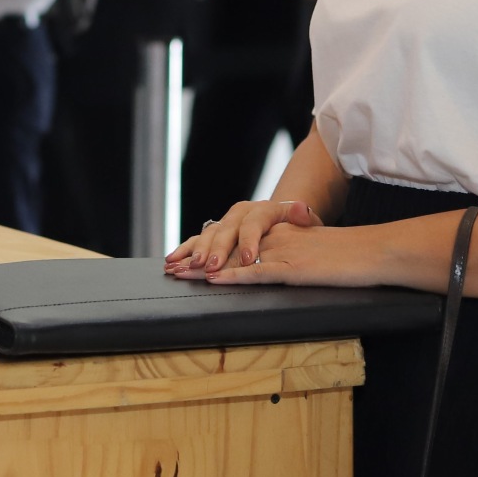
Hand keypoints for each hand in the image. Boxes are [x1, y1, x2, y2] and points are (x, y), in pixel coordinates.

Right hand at [166, 197, 323, 277]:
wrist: (281, 219)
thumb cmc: (296, 228)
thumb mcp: (306, 222)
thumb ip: (303, 217)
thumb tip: (302, 209)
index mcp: (263, 210)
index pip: (254, 223)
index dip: (250, 241)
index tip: (248, 259)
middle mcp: (241, 213)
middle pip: (226, 230)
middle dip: (216, 250)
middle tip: (210, 267)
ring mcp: (226, 222)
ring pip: (208, 235)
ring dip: (195, 252)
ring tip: (184, 266)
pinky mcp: (215, 232)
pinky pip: (197, 241)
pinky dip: (184, 250)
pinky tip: (171, 261)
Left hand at [167, 200, 377, 286]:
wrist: (374, 251)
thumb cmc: (348, 255)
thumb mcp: (313, 248)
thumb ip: (292, 250)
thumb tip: (272, 262)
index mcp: (278, 231)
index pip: (233, 236)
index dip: (205, 245)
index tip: (181, 255)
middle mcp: (276, 238)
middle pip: (227, 245)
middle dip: (196, 256)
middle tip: (171, 267)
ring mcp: (284, 252)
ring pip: (237, 259)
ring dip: (206, 268)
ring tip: (181, 275)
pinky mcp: (295, 269)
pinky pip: (260, 273)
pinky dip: (236, 277)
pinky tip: (216, 281)